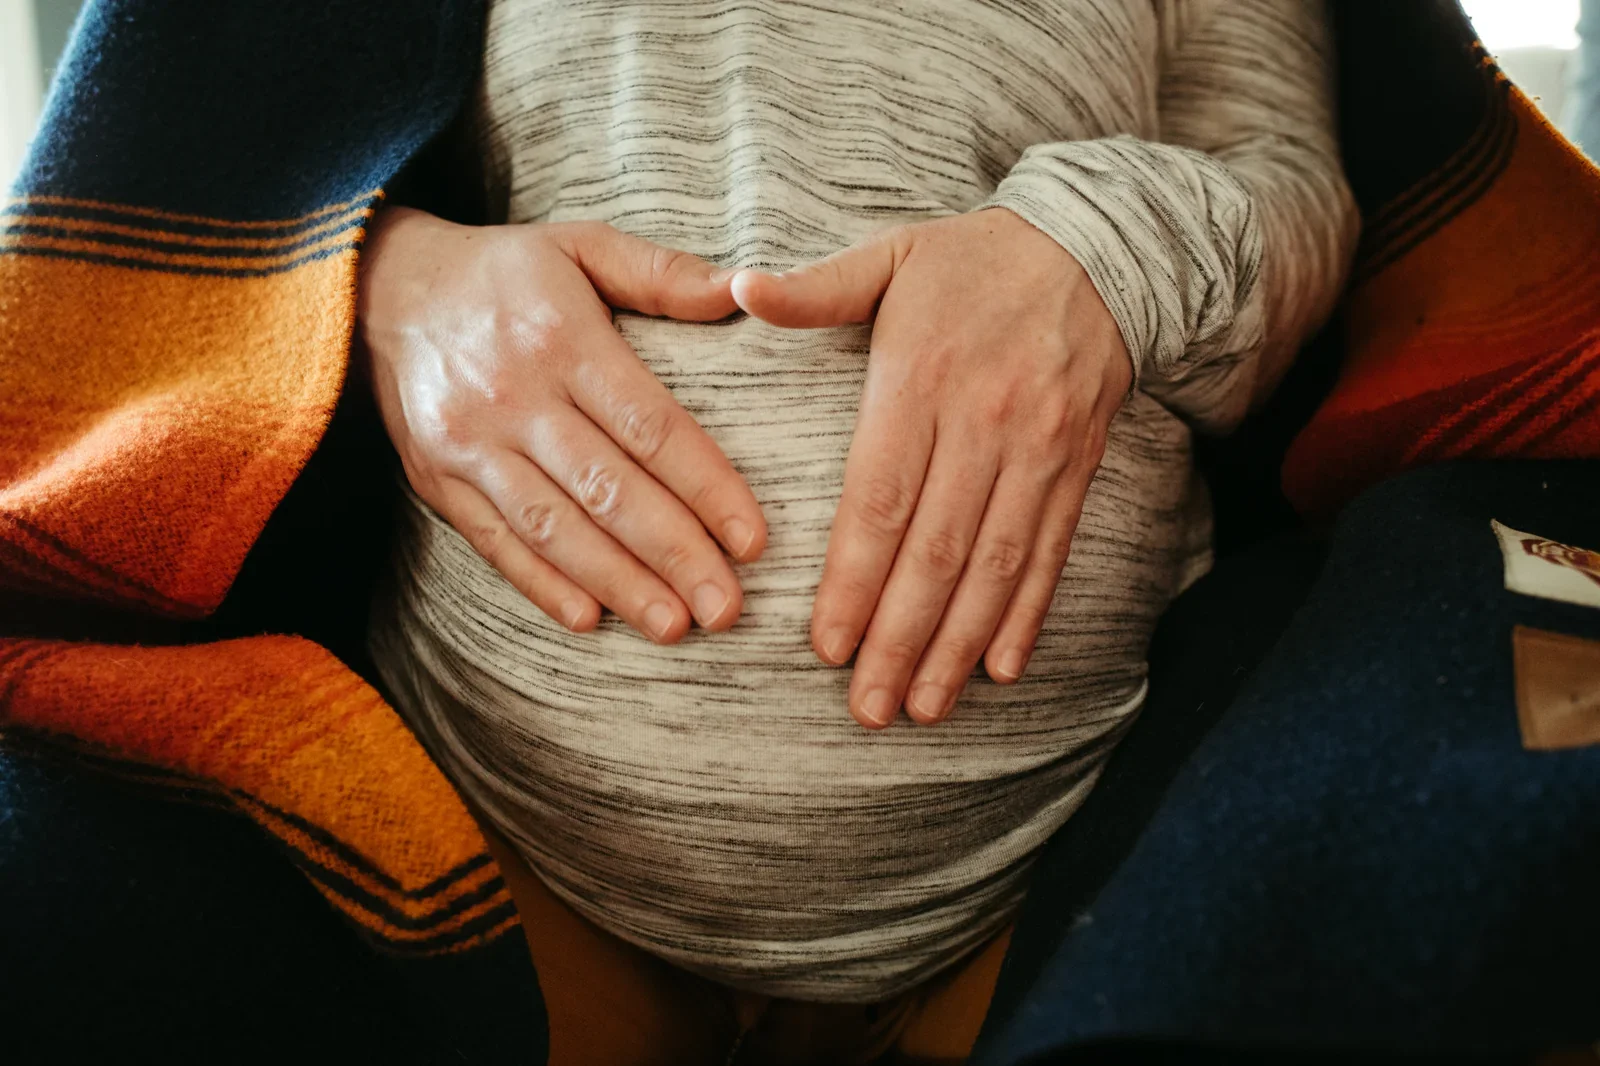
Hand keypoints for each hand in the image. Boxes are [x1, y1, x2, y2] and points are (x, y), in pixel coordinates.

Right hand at [358, 207, 765, 642]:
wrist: (380, 285)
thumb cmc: (506, 271)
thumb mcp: (583, 244)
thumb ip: (664, 274)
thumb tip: (746, 289)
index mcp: (562, 338)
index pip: (649, 426)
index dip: (705, 486)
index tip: (752, 539)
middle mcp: (513, 395)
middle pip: (607, 489)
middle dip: (673, 555)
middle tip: (726, 608)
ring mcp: (468, 443)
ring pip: (553, 527)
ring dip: (617, 583)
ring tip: (673, 627)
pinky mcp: (435, 478)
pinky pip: (494, 541)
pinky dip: (540, 584)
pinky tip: (591, 618)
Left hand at [731, 208, 1129, 727]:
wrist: (1098, 247)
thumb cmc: (971, 261)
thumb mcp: (889, 256)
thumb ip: (815, 289)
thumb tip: (736, 289)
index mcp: (921, 379)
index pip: (881, 501)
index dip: (854, 581)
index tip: (827, 648)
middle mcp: (984, 422)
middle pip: (936, 551)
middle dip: (899, 638)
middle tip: (868, 708)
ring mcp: (1039, 450)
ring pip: (996, 564)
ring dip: (959, 644)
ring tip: (923, 706)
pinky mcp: (1079, 466)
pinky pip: (1052, 550)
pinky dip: (1028, 613)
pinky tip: (1002, 669)